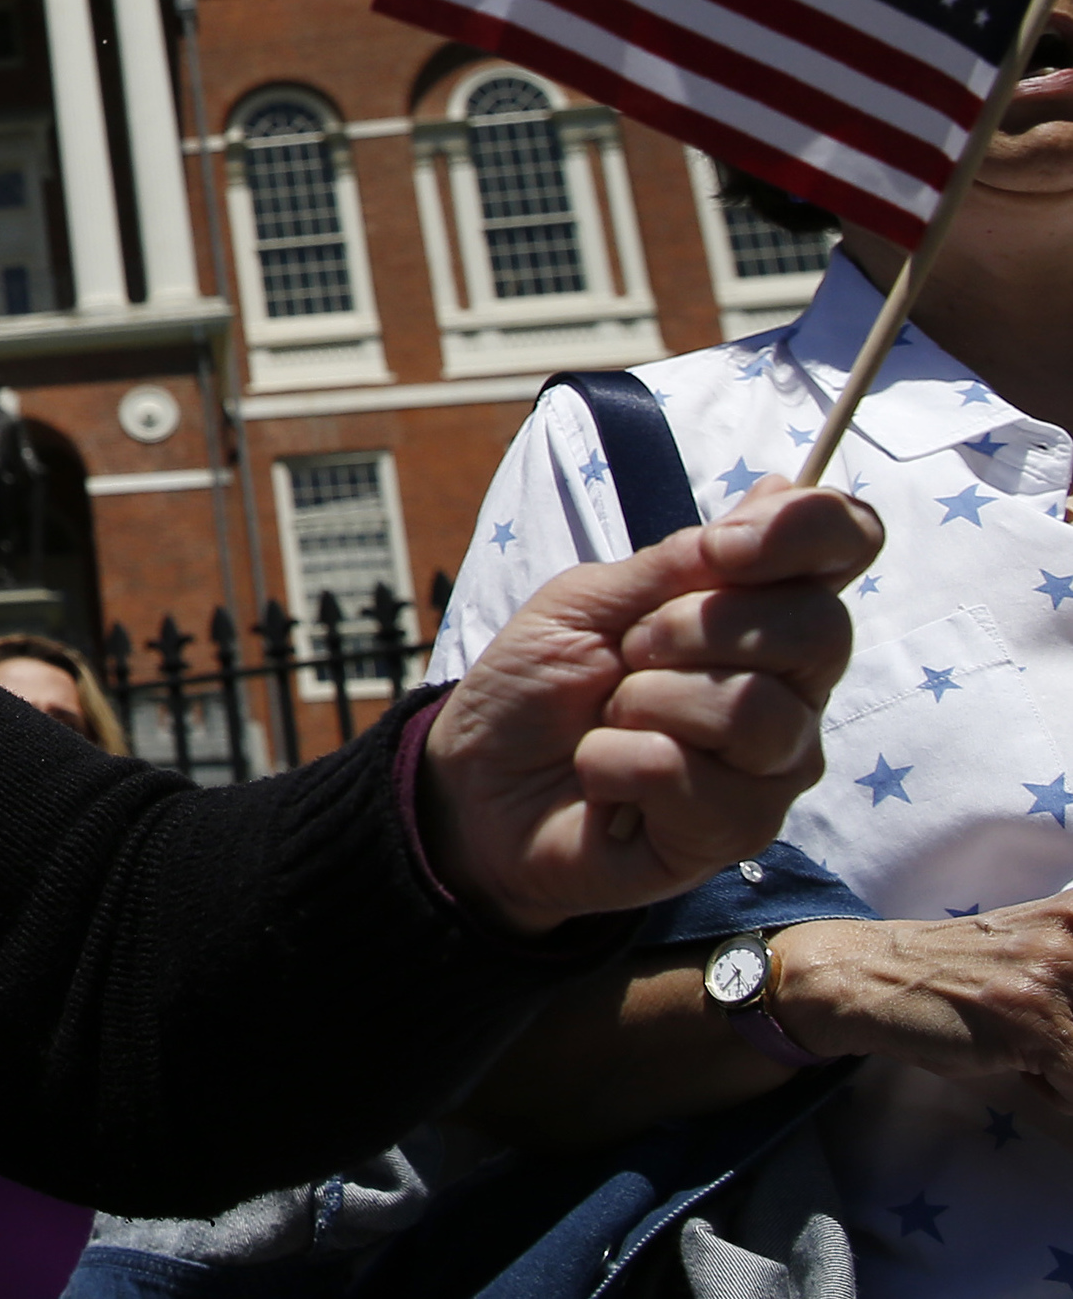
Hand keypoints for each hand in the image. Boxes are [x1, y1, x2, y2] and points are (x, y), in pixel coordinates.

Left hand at [420, 477, 871, 935]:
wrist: (477, 786)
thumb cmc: (537, 686)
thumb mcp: (589, 600)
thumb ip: (680, 562)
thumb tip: (779, 490)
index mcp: (762, 611)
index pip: (845, 543)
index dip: (804, 531)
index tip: (721, 549)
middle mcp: (793, 687)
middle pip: (818, 629)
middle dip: (691, 627)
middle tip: (627, 652)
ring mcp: (775, 765)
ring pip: (753, 709)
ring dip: (645, 701)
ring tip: (610, 719)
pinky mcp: (739, 831)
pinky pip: (688, 775)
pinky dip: (614, 762)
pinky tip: (602, 776)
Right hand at [776, 899, 1072, 1121]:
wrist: (866, 977)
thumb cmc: (952, 977)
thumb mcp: (1034, 955)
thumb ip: (1070, 979)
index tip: (1058, 1031)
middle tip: (1048, 1045)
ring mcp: (1055, 974)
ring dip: (1069, 1070)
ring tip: (1038, 1057)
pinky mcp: (1035, 1019)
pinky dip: (1060, 1095)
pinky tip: (1020, 1069)